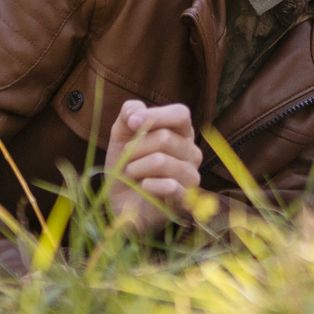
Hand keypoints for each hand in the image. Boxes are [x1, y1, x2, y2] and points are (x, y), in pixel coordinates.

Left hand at [105, 99, 206, 232]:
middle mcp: (192, 152)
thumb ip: (129, 114)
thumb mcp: (121, 135)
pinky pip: (169, 186)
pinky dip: (147, 185)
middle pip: (165, 138)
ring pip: (161, 161)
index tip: (131, 124)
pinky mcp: (185, 199)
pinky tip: (143, 187)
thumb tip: (136, 111)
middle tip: (127, 160)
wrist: (121, 203)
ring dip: (136, 168)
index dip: (156, 115)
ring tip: (132, 174)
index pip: (181, 114)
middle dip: (135, 148)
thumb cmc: (126, 166)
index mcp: (181, 133)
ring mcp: (191, 176)